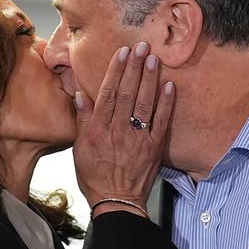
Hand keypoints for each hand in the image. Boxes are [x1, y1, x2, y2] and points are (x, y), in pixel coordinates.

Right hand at [73, 42, 174, 217]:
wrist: (117, 201)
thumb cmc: (95, 176)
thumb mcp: (79, 149)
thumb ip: (82, 120)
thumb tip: (81, 95)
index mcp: (99, 129)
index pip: (108, 93)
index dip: (116, 71)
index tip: (122, 53)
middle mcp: (119, 130)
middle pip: (128, 93)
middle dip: (135, 67)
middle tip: (142, 47)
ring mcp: (139, 138)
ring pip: (145, 102)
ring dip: (150, 78)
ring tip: (154, 59)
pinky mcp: (155, 147)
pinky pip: (162, 121)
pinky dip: (166, 103)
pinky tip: (169, 86)